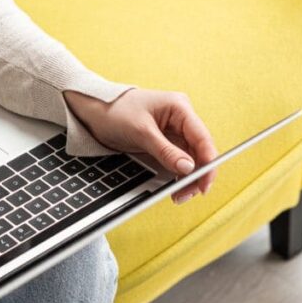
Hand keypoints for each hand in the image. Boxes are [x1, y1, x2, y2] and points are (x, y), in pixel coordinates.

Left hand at [64, 88, 217, 203]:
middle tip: (187, 194)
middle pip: (199, 151)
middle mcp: (181, 119)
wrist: (94, 110)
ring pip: (190, 158)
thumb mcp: (140, 132)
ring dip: (187, 177)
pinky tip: (174, 186)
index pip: (202, 137)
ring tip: (178, 195)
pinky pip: (178, 160)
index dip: (207, 162)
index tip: (204, 183)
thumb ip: (166, 151)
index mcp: (180, 107)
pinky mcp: (164, 142)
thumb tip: (188, 168)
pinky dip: (177, 174)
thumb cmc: (115, 111)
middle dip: (196, 174)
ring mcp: (173, 131)